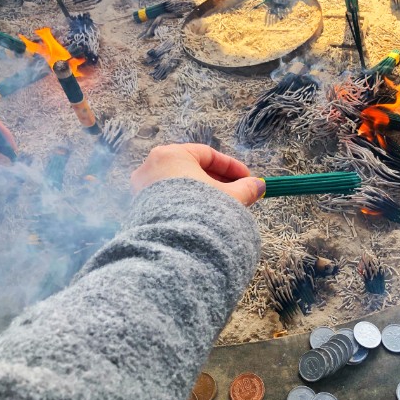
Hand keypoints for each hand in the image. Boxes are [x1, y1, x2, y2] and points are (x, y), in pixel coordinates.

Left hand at [131, 144, 264, 205]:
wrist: (170, 244)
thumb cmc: (198, 212)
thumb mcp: (229, 197)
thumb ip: (245, 189)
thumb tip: (259, 186)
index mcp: (171, 154)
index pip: (206, 154)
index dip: (231, 167)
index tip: (247, 178)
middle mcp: (152, 167)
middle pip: (192, 169)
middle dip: (217, 182)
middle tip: (237, 193)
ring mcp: (142, 188)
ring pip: (180, 186)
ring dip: (203, 195)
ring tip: (223, 208)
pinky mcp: (140, 209)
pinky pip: (168, 201)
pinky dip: (186, 205)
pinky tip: (203, 218)